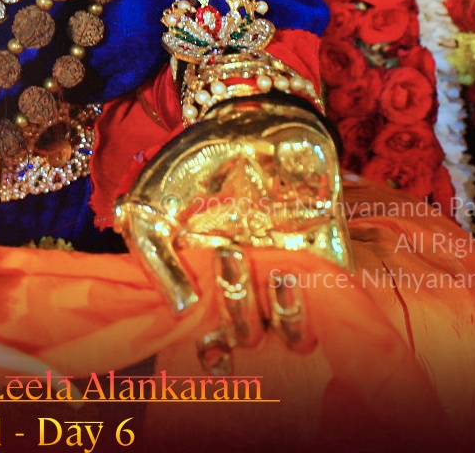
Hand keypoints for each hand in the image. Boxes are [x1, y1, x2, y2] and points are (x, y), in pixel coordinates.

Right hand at [112, 95, 350, 370]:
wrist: (239, 117)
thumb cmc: (187, 168)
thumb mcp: (148, 210)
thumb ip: (156, 262)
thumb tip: (181, 311)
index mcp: (206, 282)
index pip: (213, 339)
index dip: (215, 357)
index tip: (213, 355)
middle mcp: (246, 285)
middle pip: (248, 332)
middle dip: (238, 305)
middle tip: (230, 254)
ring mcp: (284, 272)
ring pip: (290, 331)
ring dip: (282, 316)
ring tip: (277, 275)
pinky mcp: (323, 256)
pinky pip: (326, 301)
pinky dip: (311, 304)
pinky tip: (292, 277)